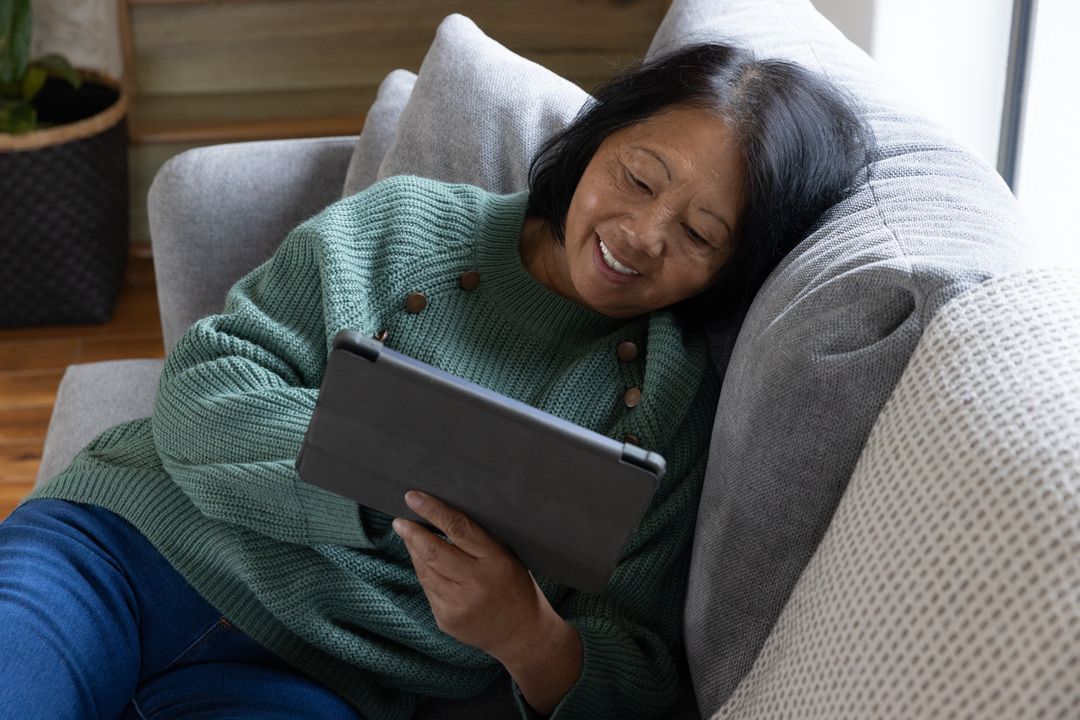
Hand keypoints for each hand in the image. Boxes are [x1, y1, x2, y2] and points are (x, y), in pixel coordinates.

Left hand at [393, 491, 582, 714]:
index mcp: (496, 560)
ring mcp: (459, 604)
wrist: (522, 635)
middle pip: (433, 551)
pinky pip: (428, 589)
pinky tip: (425, 565)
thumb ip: (479, 541)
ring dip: (414, 551)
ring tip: (409, 538)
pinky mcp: (447, 619)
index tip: (413, 497)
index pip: (458, 528)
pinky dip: (424, 573)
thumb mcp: (508, 557)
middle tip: (400, 521)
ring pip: (425, 570)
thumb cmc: (517, 588)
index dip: (432, 510)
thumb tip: (440, 518)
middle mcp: (476, 583)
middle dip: (411, 533)